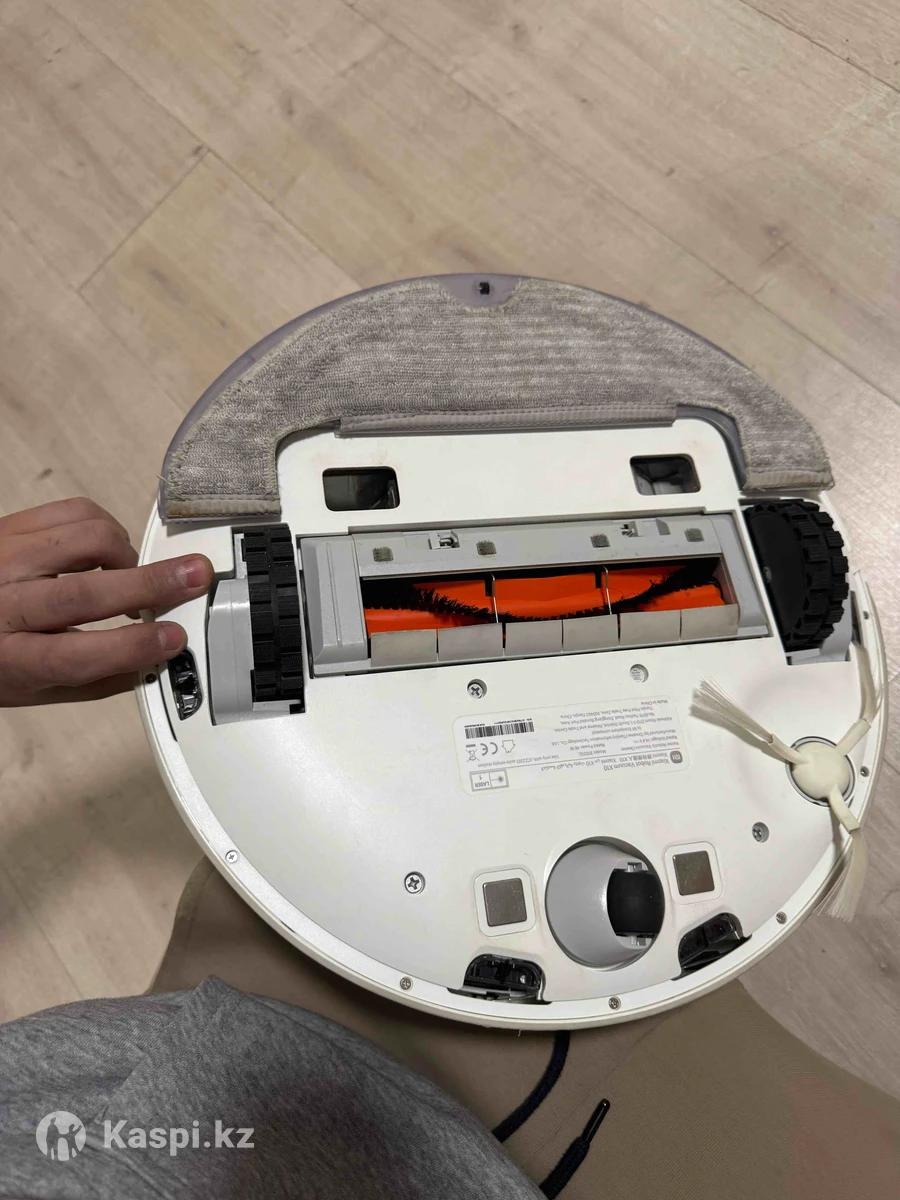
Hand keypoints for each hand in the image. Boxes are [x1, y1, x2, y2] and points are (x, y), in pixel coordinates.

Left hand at [0, 497, 212, 705]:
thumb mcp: (33, 688)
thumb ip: (97, 679)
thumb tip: (156, 661)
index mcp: (9, 658)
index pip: (75, 656)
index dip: (131, 647)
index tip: (173, 639)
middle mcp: (2, 603)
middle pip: (85, 592)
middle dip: (151, 584)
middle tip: (194, 577)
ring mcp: (4, 557)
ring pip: (86, 539)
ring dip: (126, 557)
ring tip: (131, 575)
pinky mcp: (11, 526)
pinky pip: (75, 511)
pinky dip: (105, 529)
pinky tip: (106, 551)